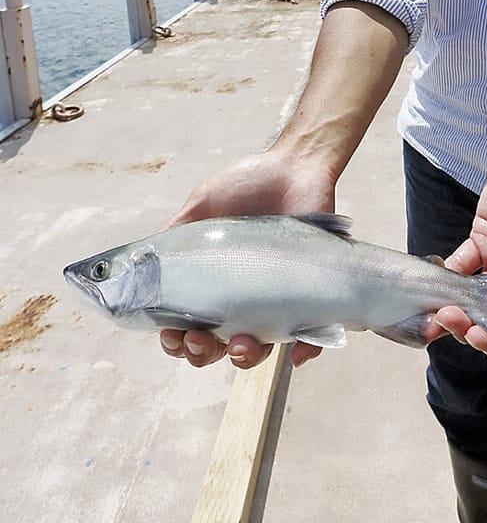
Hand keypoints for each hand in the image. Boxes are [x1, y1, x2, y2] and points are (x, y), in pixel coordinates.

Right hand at [159, 151, 334, 370]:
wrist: (294, 165)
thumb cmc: (247, 186)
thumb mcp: (201, 205)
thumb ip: (174, 233)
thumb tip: (139, 261)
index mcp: (212, 284)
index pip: (187, 325)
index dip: (175, 340)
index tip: (170, 334)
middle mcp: (241, 298)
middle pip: (216, 347)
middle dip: (202, 353)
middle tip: (199, 337)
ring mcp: (275, 299)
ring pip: (258, 349)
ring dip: (245, 357)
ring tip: (239, 344)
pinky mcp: (309, 294)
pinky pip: (310, 335)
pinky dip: (305, 350)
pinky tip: (297, 353)